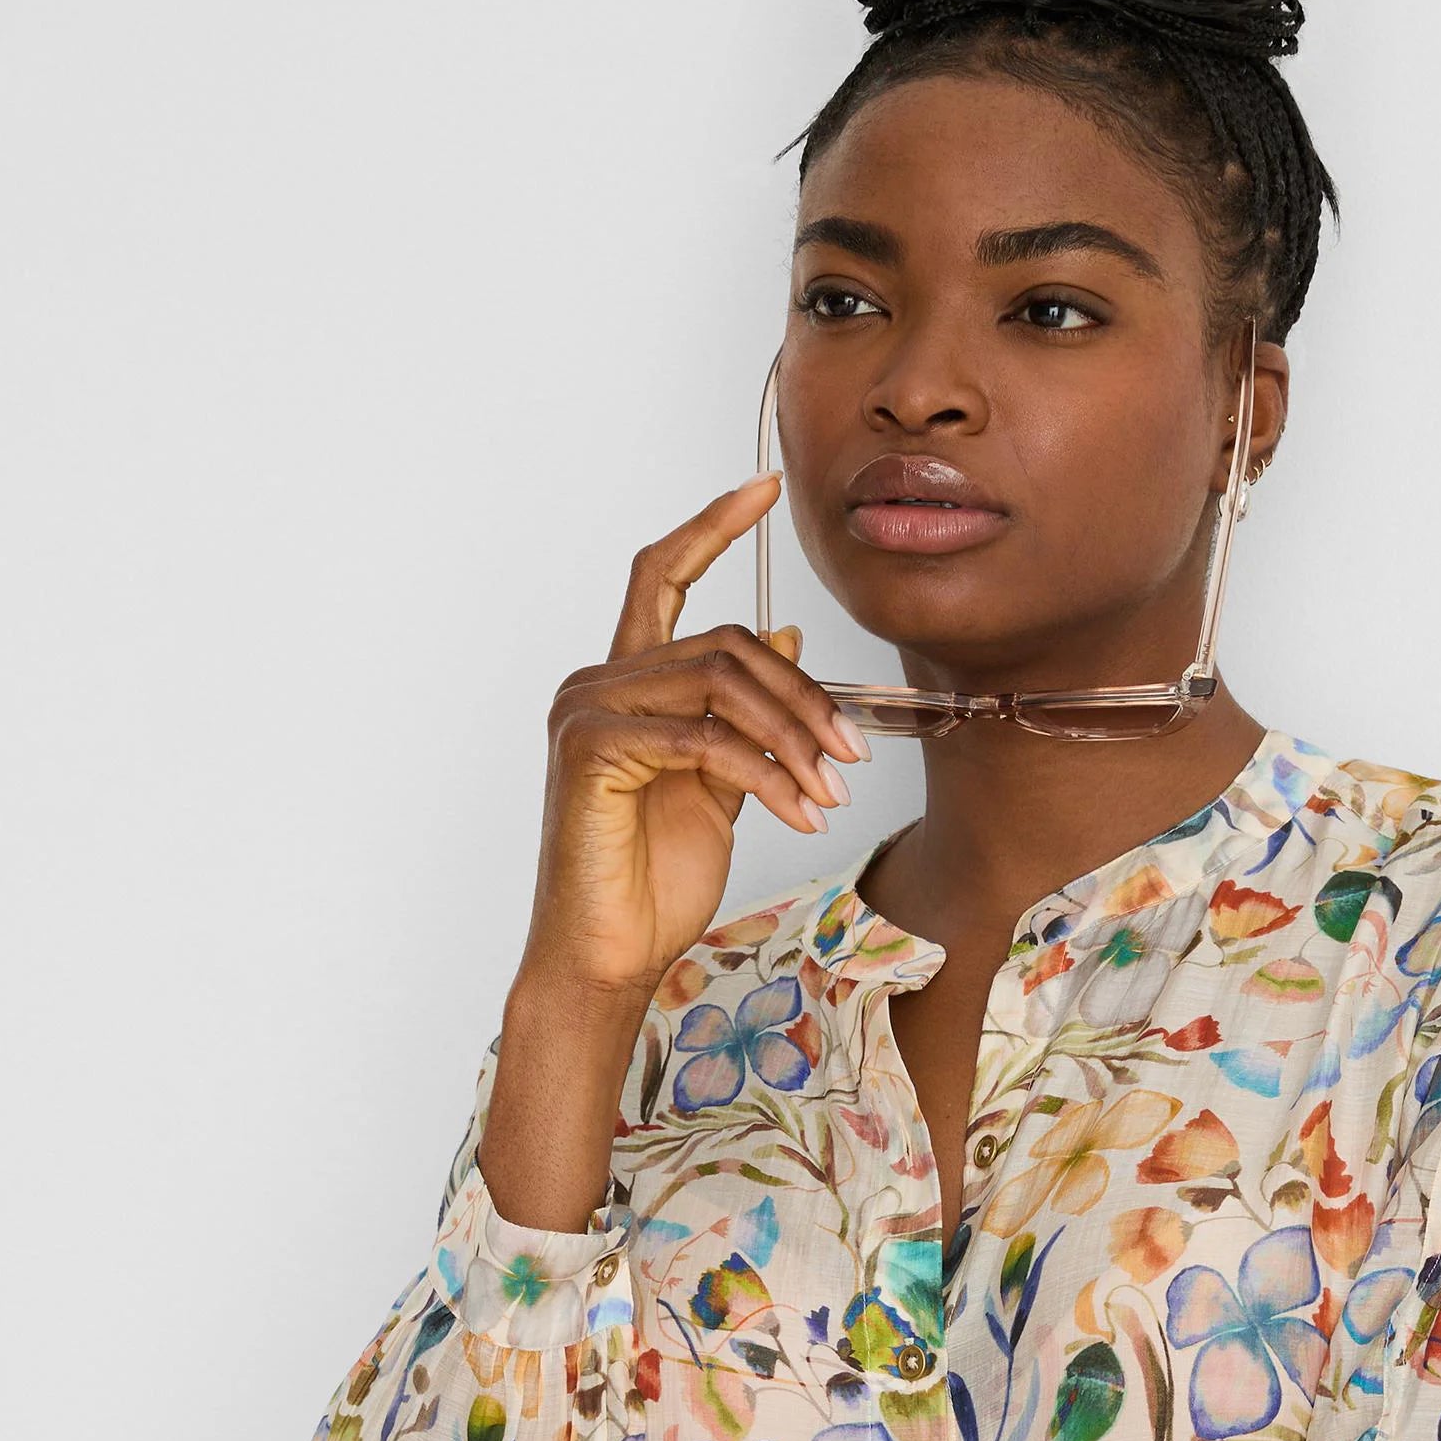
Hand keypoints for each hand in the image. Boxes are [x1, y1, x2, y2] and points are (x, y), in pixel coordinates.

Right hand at [523, 475, 865, 1003]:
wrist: (609, 955)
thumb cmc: (655, 880)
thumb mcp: (722, 784)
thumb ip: (745, 713)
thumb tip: (785, 634)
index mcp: (626, 681)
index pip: (666, 574)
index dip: (714, 525)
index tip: (768, 485)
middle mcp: (597, 682)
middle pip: (727, 643)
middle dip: (805, 698)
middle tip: (853, 758)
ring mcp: (587, 711)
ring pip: (722, 682)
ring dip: (796, 739)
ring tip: (832, 793)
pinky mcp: (592, 751)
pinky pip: (703, 740)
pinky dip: (767, 776)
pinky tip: (799, 816)